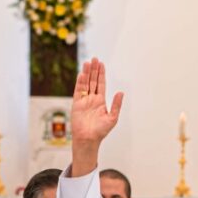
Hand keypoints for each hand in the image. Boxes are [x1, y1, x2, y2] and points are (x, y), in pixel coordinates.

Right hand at [71, 58, 124, 173]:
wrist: (88, 139)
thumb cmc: (101, 131)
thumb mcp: (112, 117)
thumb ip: (116, 105)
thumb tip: (121, 92)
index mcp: (101, 101)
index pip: (101, 84)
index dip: (101, 74)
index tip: (101, 64)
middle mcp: (92, 99)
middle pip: (93, 81)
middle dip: (94, 70)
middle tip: (95, 59)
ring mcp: (84, 101)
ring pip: (85, 84)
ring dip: (87, 73)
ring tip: (88, 63)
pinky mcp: (76, 104)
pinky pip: (78, 91)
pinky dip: (80, 83)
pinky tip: (82, 74)